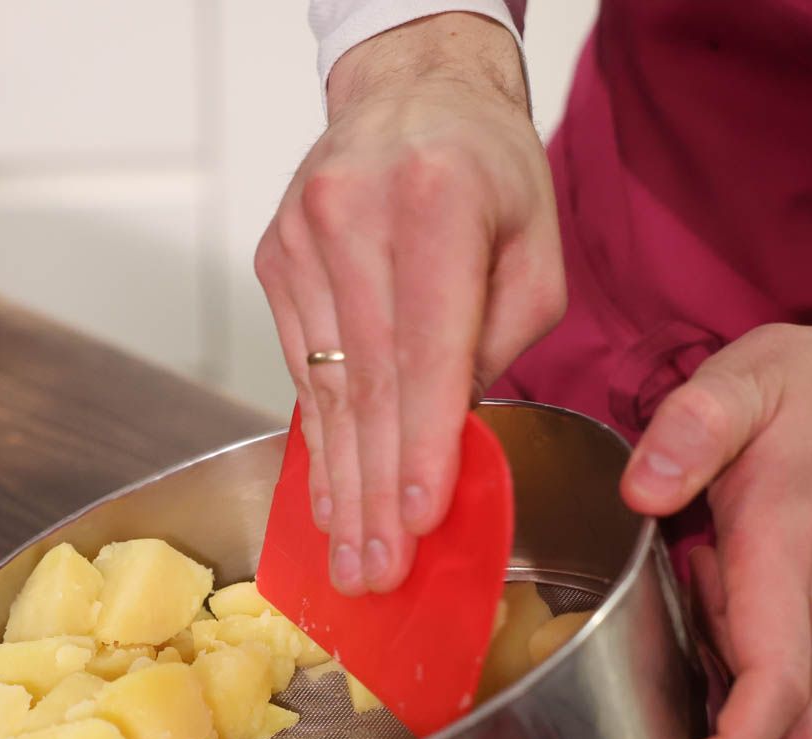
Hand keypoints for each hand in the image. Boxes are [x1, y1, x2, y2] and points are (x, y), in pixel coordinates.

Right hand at [255, 14, 563, 594]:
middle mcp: (354, 218)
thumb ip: (505, 336)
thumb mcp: (536, 244)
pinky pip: (301, 371)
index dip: (421, 446)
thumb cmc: (488, 170)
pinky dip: (319, 440)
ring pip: (325, 388)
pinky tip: (330, 496)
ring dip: (341, 483)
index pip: (423, 351)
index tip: (418, 520)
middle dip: (374, 493)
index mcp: (435, 203)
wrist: (411, 90)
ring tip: (351, 558)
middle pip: (366, 385)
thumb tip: (454, 427)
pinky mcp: (275, 260)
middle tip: (377, 574)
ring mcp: (302, 240)